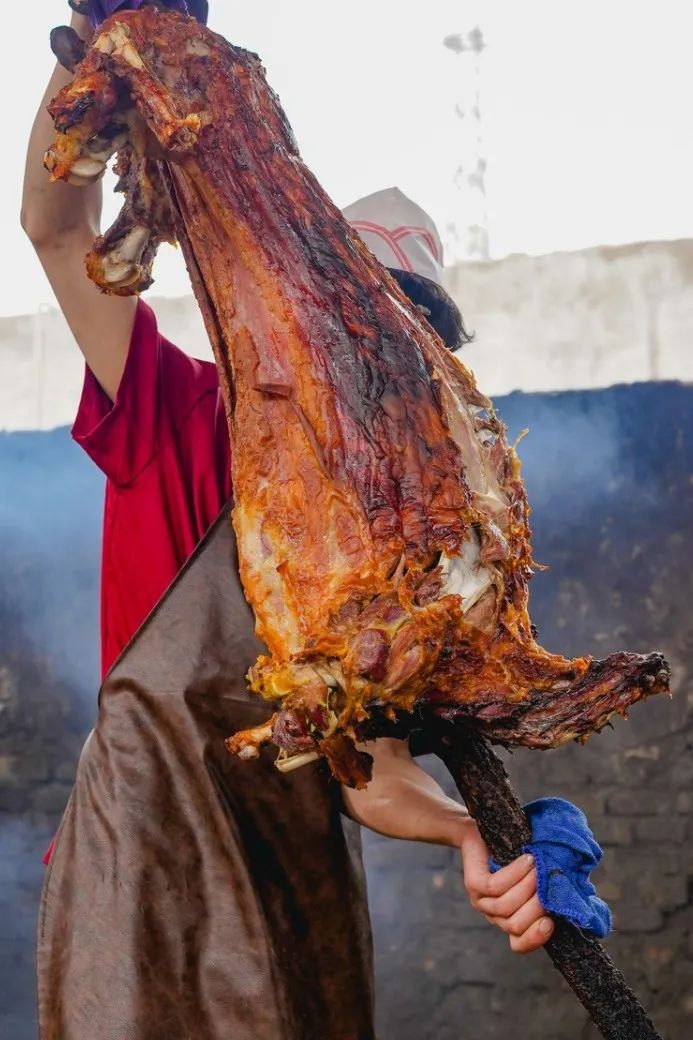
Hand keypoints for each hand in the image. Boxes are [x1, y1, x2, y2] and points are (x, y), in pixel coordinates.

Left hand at [457, 817, 553, 952]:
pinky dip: (516, 873)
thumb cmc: (517, 853)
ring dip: (528, 885)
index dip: (536, 938)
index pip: (520, 945)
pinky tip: (527, 859)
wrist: (483, 829)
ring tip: (539, 865)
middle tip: (550, 882)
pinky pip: (496, 886)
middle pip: (517, 926)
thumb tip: (578, 902)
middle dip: (537, 906)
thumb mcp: (537, 875)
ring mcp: (481, 901)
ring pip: (507, 906)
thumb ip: (551, 892)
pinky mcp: (473, 884)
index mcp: (511, 919)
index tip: (551, 922)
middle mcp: (495, 915)